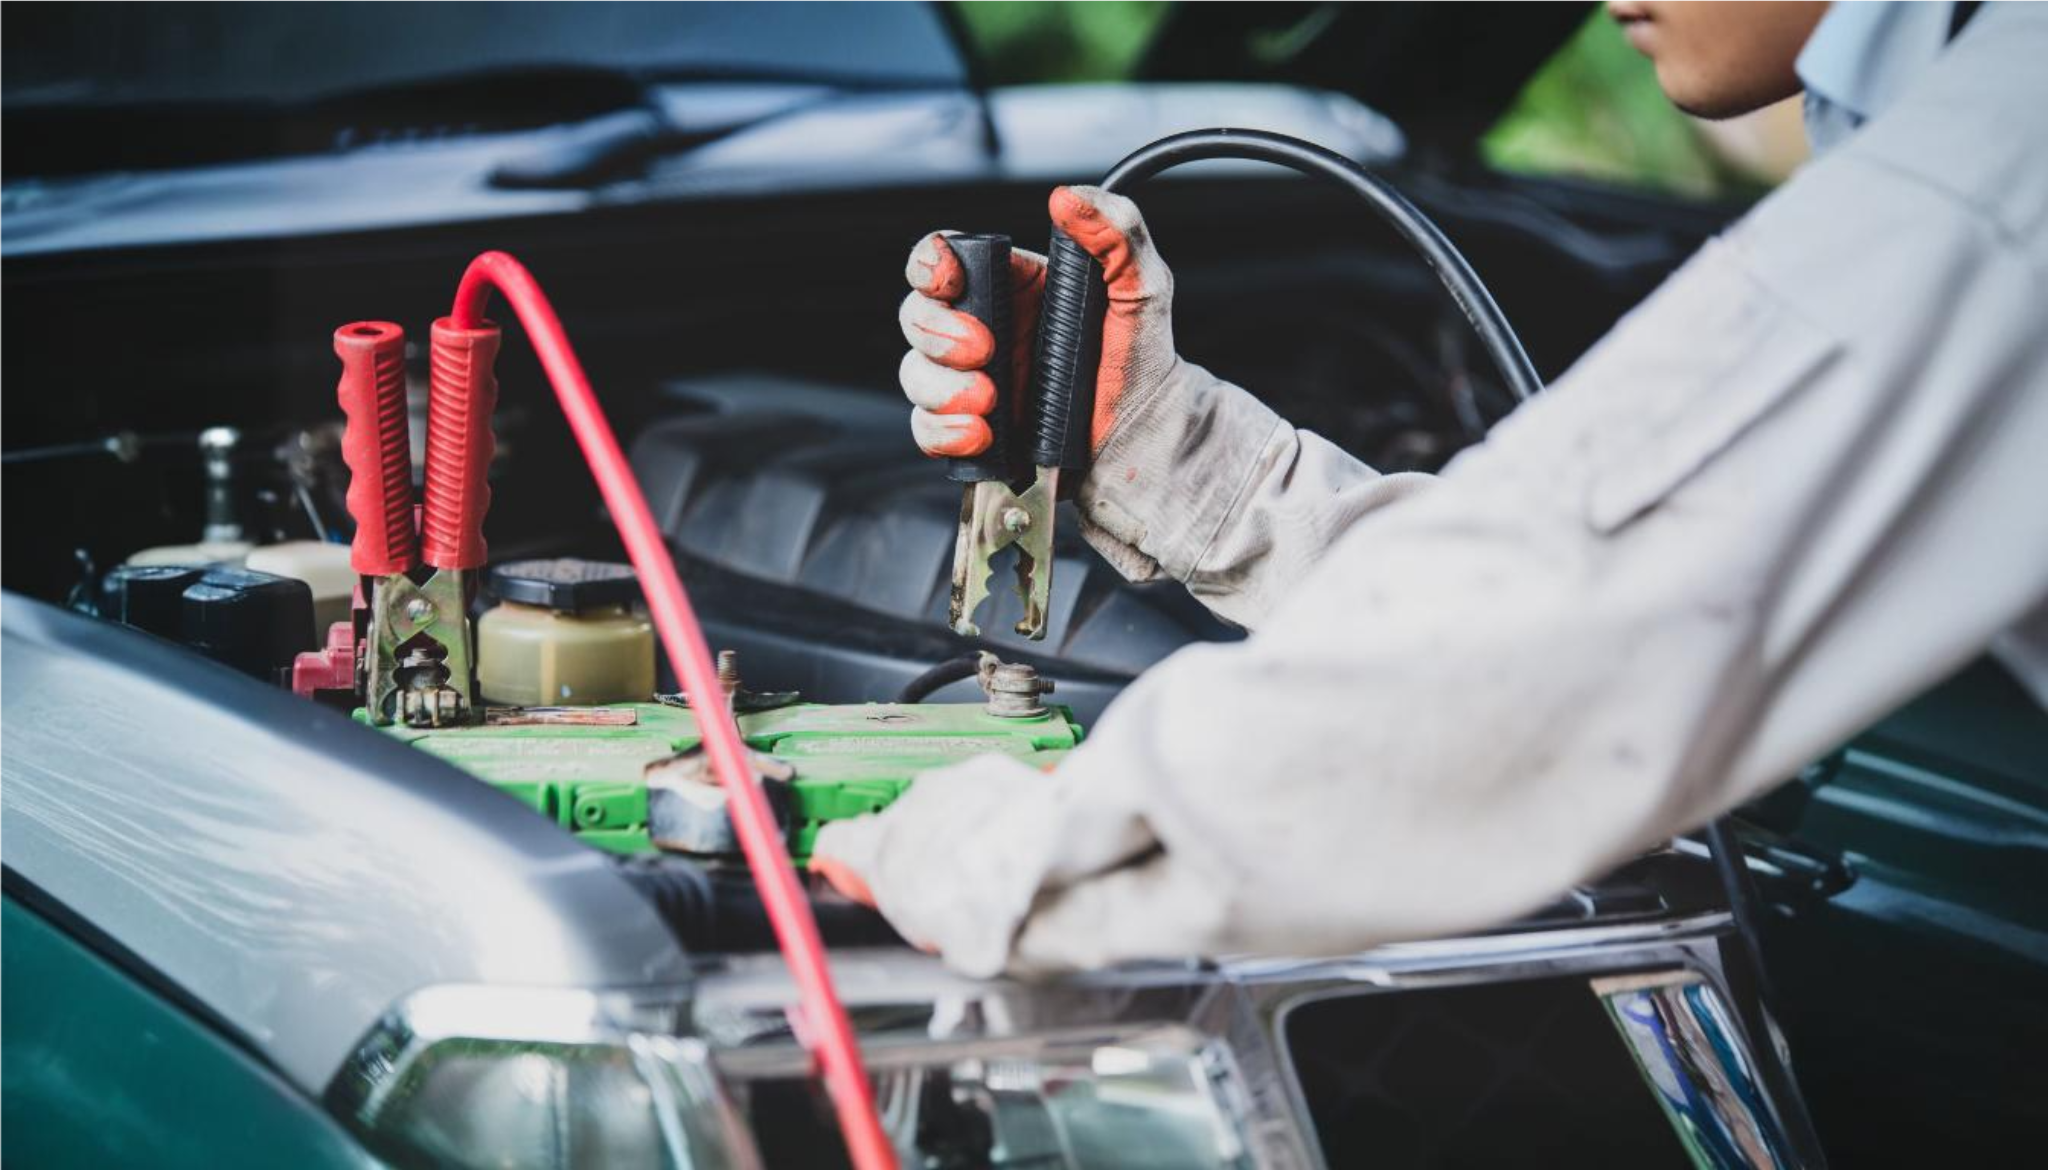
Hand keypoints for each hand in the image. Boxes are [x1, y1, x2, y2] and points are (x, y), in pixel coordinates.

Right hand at [899, 185, 1181, 462]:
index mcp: (1012, 286)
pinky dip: (944, 433)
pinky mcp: (969, 429)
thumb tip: (1069, 199)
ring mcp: (971, 380)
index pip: (943, 257)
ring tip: (989, 401)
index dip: (929, 263)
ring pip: (914, 373)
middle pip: (916, 314)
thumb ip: (1117, 234)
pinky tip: (981, 435)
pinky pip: (927, 429)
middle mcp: (984, 329)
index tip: (947, 280)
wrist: (1144, 438)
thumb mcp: (1142, 289)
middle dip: (936, 331)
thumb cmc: (1141, 364)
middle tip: (982, 350)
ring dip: (941, 387)